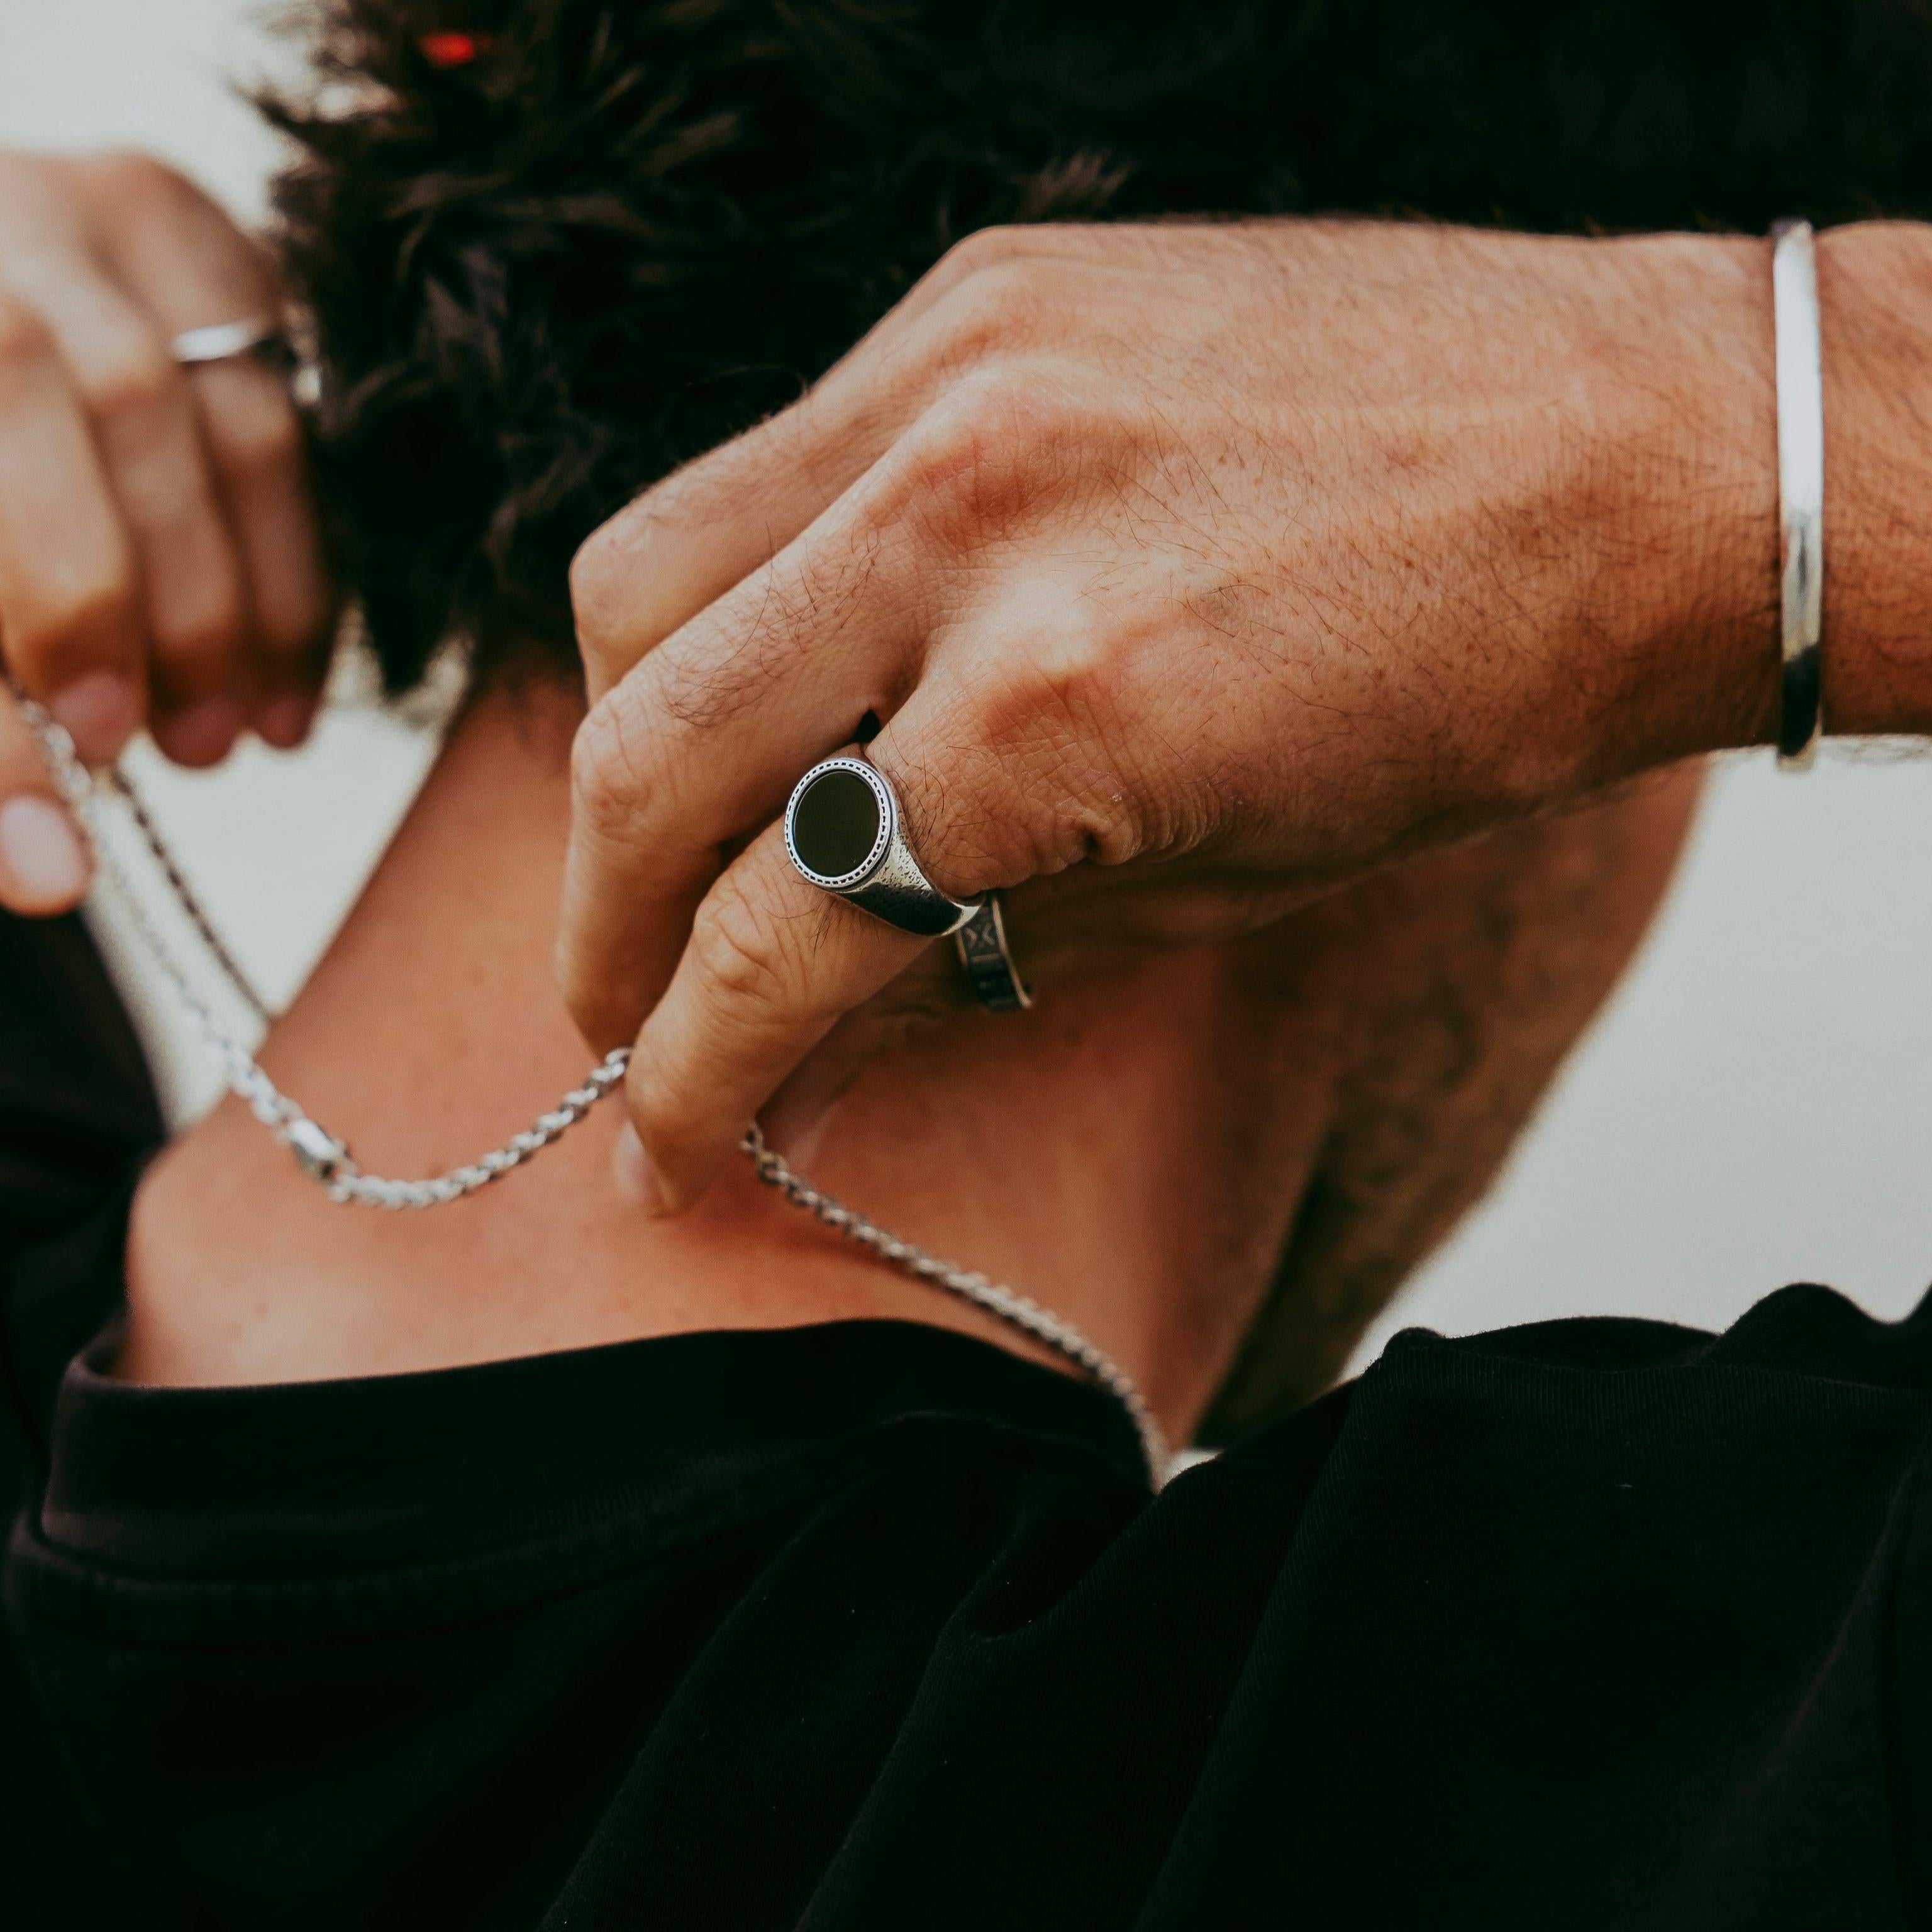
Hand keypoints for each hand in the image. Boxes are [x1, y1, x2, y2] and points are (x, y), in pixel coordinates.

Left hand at [0, 150, 330, 912]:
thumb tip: (50, 873)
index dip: (50, 594)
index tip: (84, 756)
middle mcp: (3, 217)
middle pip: (108, 389)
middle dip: (152, 593)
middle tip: (170, 745)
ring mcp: (120, 213)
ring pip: (232, 409)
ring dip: (246, 600)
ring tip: (227, 736)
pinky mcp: (227, 255)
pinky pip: (304, 427)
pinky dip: (303, 571)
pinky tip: (280, 680)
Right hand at [556, 218, 1826, 1211]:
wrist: (1635, 451)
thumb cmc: (1465, 702)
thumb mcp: (1219, 892)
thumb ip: (974, 961)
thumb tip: (804, 1033)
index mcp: (1057, 718)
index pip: (773, 938)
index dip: (690, 1078)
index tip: (658, 1145)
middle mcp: (973, 525)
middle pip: (642, 752)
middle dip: (603, 925)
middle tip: (618, 1008)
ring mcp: (960, 383)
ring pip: (639, 584)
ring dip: (624, 741)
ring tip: (682, 837)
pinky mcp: (970, 298)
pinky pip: (761, 466)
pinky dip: (738, 593)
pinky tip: (800, 662)